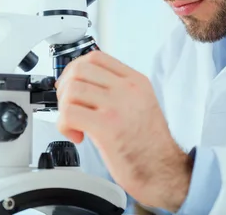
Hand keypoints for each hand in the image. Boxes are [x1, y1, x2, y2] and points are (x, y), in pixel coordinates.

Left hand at [55, 51, 192, 211]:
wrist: (162, 170)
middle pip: (80, 69)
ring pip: (72, 89)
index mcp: (136, 81)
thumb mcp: (141, 104)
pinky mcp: (106, 126)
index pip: (96, 57)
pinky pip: (69, 113)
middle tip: (69, 105)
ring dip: (64, 107)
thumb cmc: (149, 144)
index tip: (71, 84)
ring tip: (74, 123)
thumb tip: (87, 85)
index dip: (75, 69)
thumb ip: (119, 90)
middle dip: (65, 87)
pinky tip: (77, 135)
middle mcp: (128, 89)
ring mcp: (117, 106)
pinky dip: (64, 125)